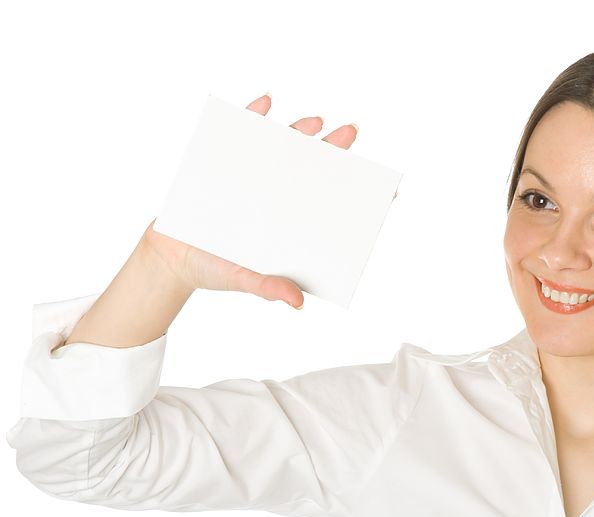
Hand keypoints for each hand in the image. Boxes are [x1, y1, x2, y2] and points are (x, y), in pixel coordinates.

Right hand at [139, 93, 357, 308]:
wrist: (171, 257)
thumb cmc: (216, 270)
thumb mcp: (242, 279)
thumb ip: (268, 288)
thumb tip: (297, 303)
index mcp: (293, 222)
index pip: (331, 204)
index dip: (359, 195)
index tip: (387, 190)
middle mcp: (280, 194)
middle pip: (313, 167)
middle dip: (334, 149)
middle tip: (350, 134)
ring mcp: (255, 174)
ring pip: (284, 145)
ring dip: (299, 129)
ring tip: (313, 121)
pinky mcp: (226, 160)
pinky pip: (242, 132)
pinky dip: (253, 114)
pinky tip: (266, 102)